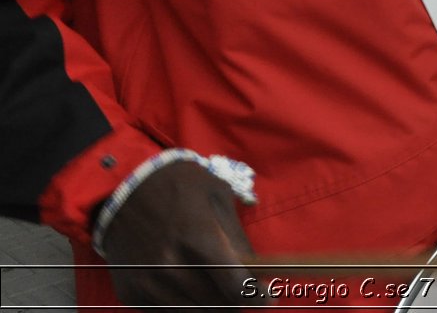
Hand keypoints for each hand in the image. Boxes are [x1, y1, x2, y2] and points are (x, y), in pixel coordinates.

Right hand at [102, 161, 263, 310]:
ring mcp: (147, 283)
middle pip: (216, 304)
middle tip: (246, 293)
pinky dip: (187, 305)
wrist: (120, 189)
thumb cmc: (178, 186)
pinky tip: (194, 289)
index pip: (233, 285)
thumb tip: (255, 272)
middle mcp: (169, 265)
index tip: (267, 297)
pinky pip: (168, 312)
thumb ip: (236, 237)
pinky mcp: (131, 293)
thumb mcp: (217, 196)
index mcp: (196, 237)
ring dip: (213, 306)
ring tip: (222, 290)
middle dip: (237, 301)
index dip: (255, 296)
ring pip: (194, 312)